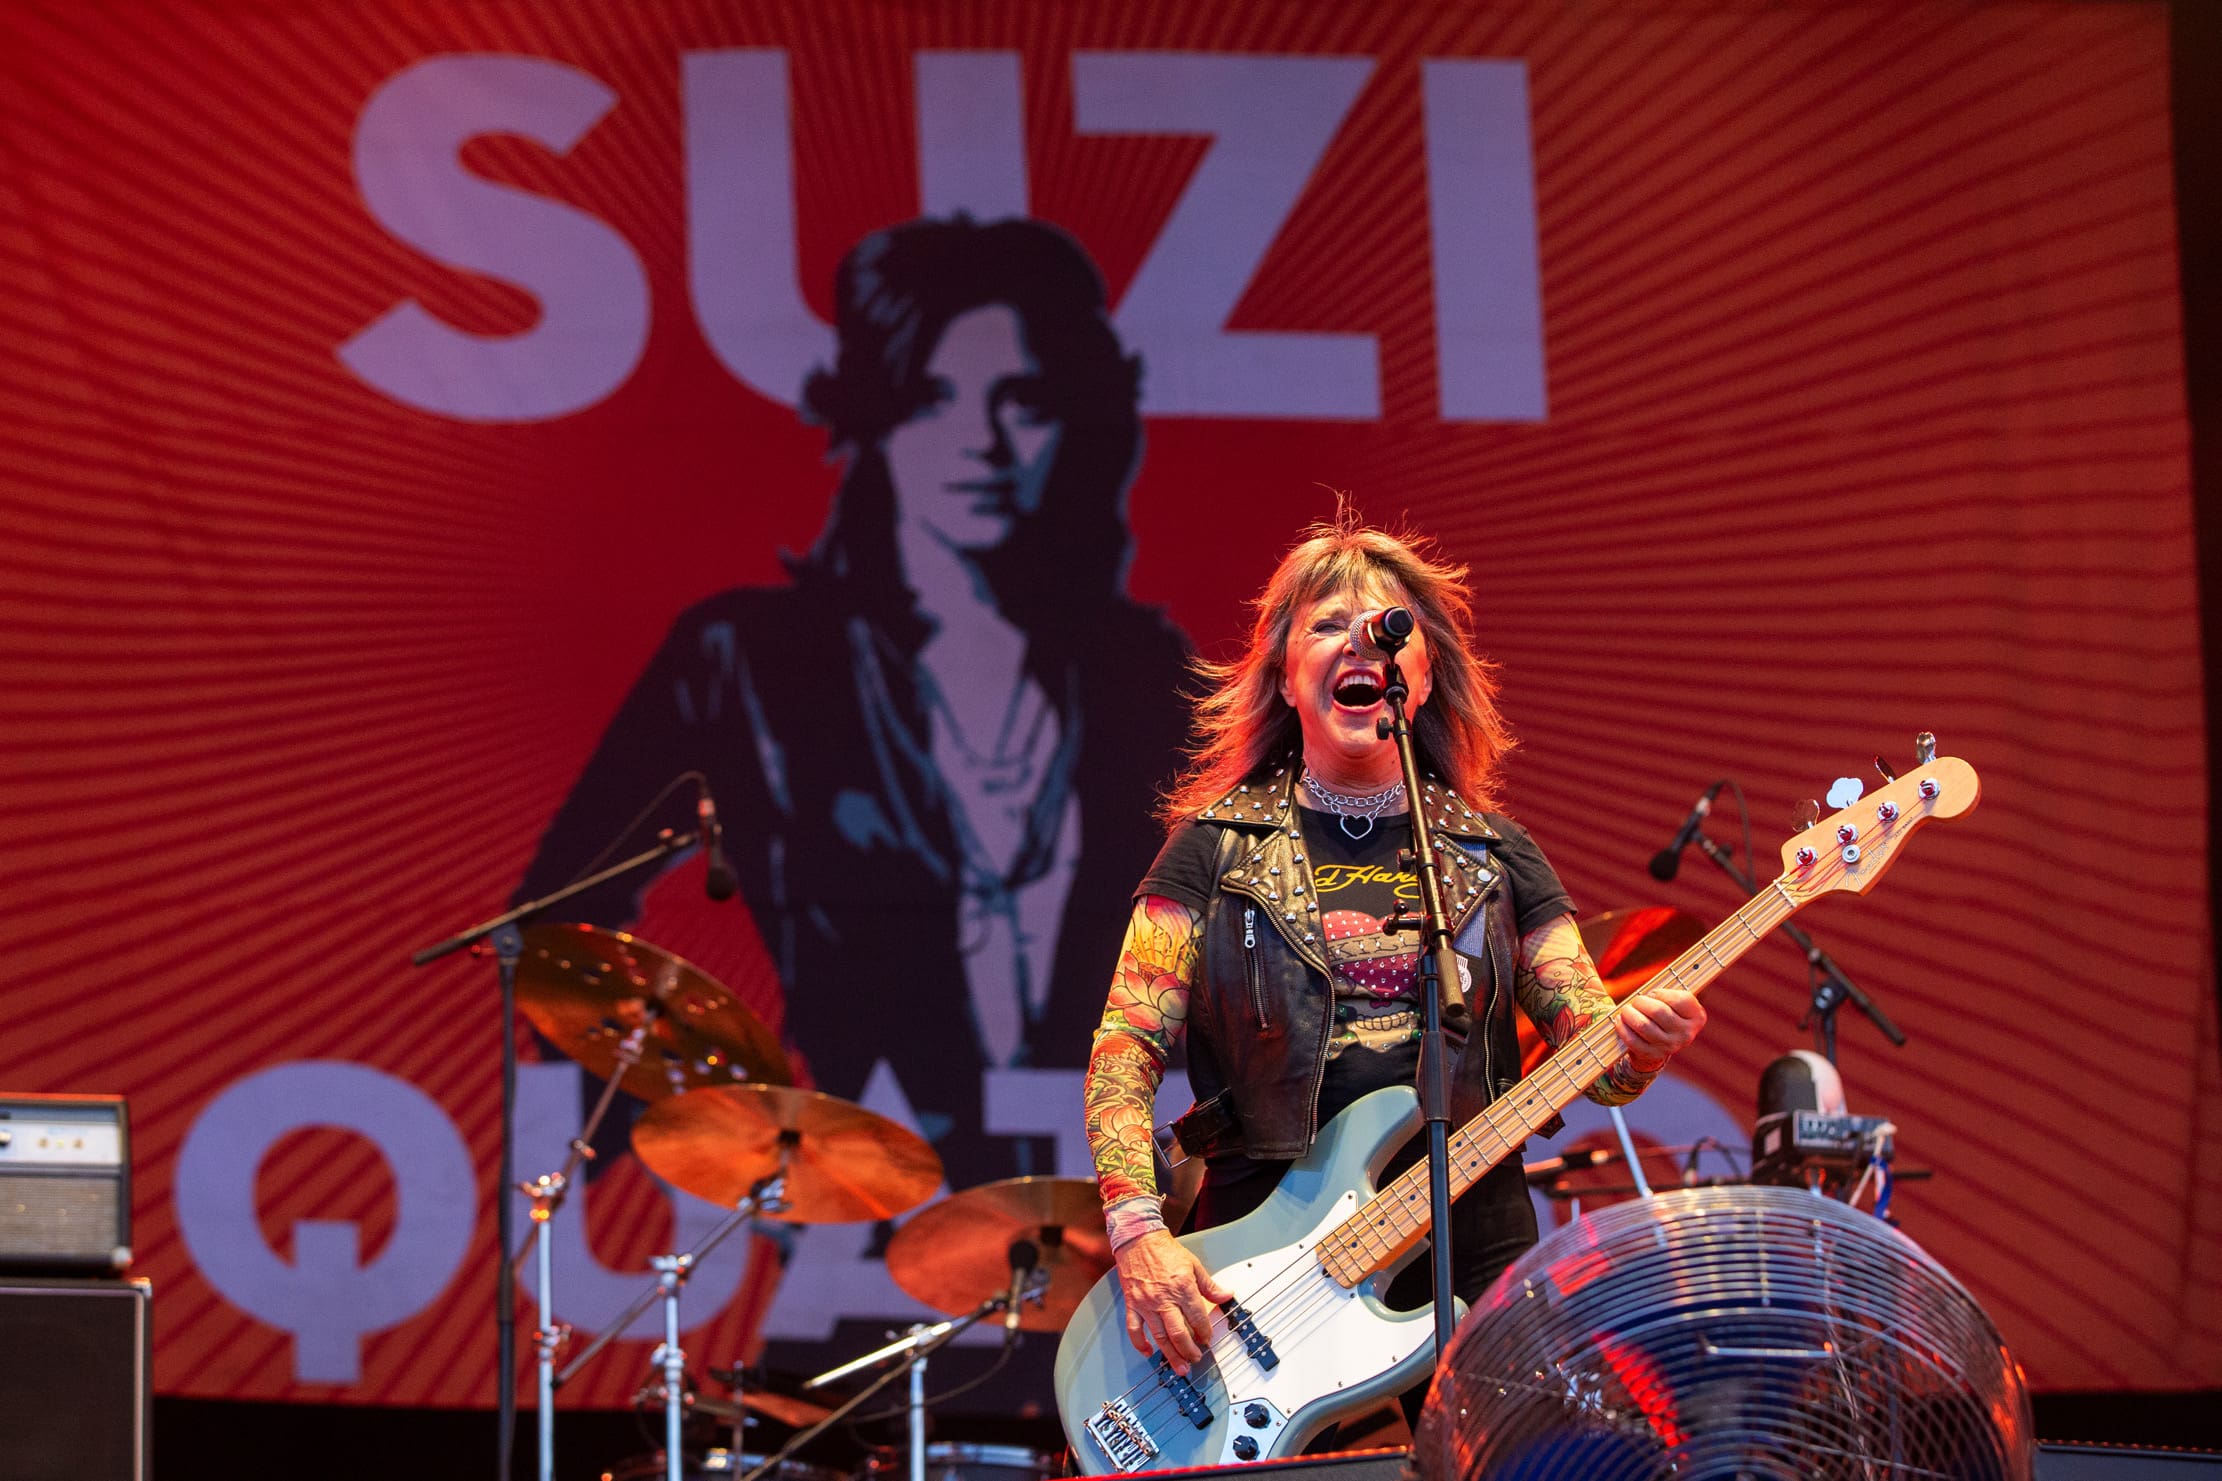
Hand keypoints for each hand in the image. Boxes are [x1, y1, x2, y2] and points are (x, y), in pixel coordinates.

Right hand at [1112, 1229, 1231, 1375]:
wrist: (1138, 1239)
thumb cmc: (1164, 1250)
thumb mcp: (1193, 1264)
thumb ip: (1209, 1285)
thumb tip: (1226, 1296)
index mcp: (1183, 1288)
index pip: (1198, 1318)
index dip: (1205, 1332)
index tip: (1208, 1339)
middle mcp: (1164, 1298)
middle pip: (1179, 1333)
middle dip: (1190, 1351)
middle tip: (1196, 1359)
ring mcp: (1147, 1304)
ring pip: (1160, 1336)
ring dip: (1170, 1355)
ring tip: (1180, 1367)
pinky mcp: (1133, 1304)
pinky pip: (1134, 1330)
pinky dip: (1140, 1344)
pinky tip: (1148, 1352)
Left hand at [1615, 986, 1705, 1071]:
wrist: (1663, 1043)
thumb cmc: (1668, 1013)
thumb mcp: (1675, 1002)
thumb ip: (1667, 993)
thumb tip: (1649, 993)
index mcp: (1696, 1017)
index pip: (1680, 1000)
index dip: (1661, 993)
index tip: (1653, 994)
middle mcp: (1686, 1033)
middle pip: (1659, 1012)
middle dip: (1641, 1002)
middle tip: (1636, 1001)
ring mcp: (1670, 1046)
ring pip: (1643, 1026)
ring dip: (1629, 1014)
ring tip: (1626, 1010)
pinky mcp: (1653, 1055)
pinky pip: (1633, 1041)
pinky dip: (1623, 1029)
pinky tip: (1620, 1021)